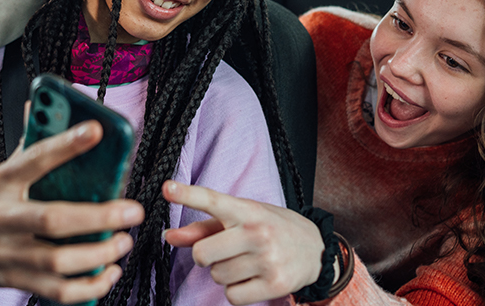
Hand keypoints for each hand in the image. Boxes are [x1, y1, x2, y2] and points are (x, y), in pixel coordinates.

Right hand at [0, 121, 145, 303]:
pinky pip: (56, 290)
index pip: (32, 160)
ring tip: (123, 241)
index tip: (97, 131)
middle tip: (132, 211)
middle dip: (98, 216)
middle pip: (50, 219)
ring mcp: (4, 254)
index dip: (65, 145)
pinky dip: (89, 287)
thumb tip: (42, 104)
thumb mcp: (1, 171)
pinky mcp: (14, 281)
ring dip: (98, 254)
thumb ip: (29, 143)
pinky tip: (107, 272)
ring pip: (56, 261)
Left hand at [162, 181, 322, 305]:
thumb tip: (169, 237)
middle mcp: (258, 232)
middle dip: (205, 256)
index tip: (168, 188)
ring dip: (224, 273)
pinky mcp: (275, 284)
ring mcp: (268, 259)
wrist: (316, 249)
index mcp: (248, 210)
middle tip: (223, 251)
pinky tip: (252, 279)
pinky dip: (236, 291)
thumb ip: (204, 227)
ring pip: (217, 276)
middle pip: (202, 253)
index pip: (212, 200)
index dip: (188, 194)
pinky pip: (232, 296)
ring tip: (245, 262)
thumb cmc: (271, 228)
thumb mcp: (242, 218)